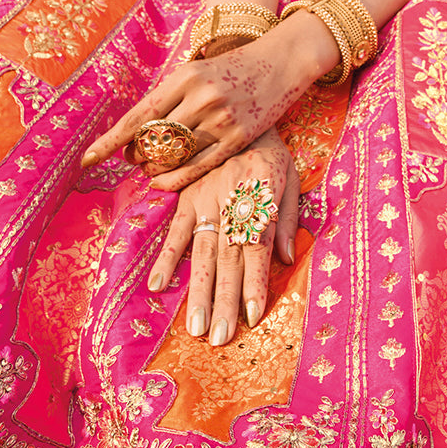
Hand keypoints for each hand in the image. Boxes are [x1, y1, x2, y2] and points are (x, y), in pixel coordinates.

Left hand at [81, 17, 335, 189]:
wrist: (282, 60)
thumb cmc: (233, 66)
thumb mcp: (197, 70)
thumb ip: (170, 96)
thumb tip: (136, 129)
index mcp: (184, 77)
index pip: (138, 116)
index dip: (110, 141)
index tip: (87, 160)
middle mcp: (200, 97)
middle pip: (153, 140)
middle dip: (135, 154)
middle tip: (130, 158)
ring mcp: (221, 118)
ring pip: (175, 155)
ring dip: (155, 167)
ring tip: (148, 168)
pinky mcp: (239, 136)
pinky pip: (199, 165)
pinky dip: (176, 178)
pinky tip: (163, 182)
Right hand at [146, 128, 299, 345]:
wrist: (236, 108)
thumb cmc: (269, 149)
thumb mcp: (289, 176)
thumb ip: (287, 217)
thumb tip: (287, 259)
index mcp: (260, 201)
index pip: (257, 251)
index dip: (256, 285)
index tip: (253, 318)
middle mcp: (231, 205)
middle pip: (229, 261)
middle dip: (226, 302)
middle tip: (220, 338)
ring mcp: (204, 202)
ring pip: (202, 254)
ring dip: (198, 292)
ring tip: (196, 327)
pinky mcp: (185, 197)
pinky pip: (175, 231)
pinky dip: (166, 259)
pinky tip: (157, 286)